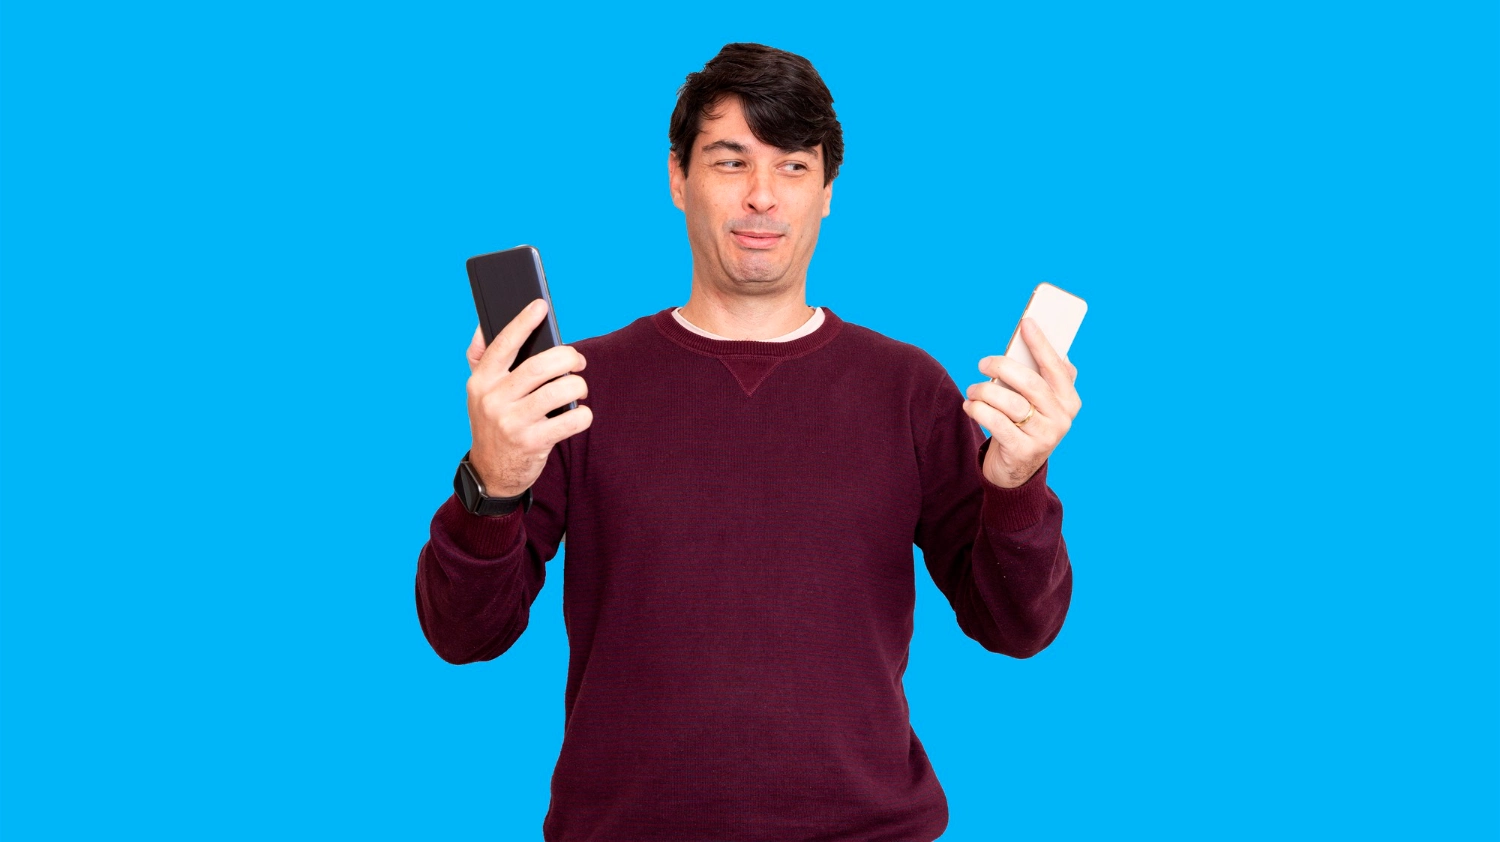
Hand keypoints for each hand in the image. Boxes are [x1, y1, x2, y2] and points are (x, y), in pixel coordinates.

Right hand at [465, 299, 592, 496]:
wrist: (491, 472)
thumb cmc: (493, 422)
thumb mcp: (479, 392)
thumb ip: (481, 359)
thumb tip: (484, 324)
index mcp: (481, 382)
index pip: (503, 345)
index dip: (523, 322)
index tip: (540, 306)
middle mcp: (494, 400)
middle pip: (542, 366)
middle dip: (569, 358)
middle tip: (578, 362)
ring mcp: (513, 422)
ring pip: (561, 390)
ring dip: (578, 386)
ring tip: (578, 389)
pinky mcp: (533, 443)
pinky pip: (572, 420)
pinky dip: (583, 414)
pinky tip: (579, 414)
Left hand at [962, 318, 1081, 488]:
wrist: (1016, 469)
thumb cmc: (1025, 423)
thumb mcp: (1037, 402)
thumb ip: (1039, 375)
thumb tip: (1031, 339)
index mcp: (1069, 400)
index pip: (1056, 367)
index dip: (1041, 344)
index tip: (1026, 323)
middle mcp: (1062, 419)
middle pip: (1031, 384)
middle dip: (1003, 367)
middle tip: (982, 362)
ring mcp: (1045, 437)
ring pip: (1011, 404)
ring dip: (985, 391)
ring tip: (973, 389)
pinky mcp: (1023, 451)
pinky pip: (997, 423)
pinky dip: (979, 410)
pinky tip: (969, 405)